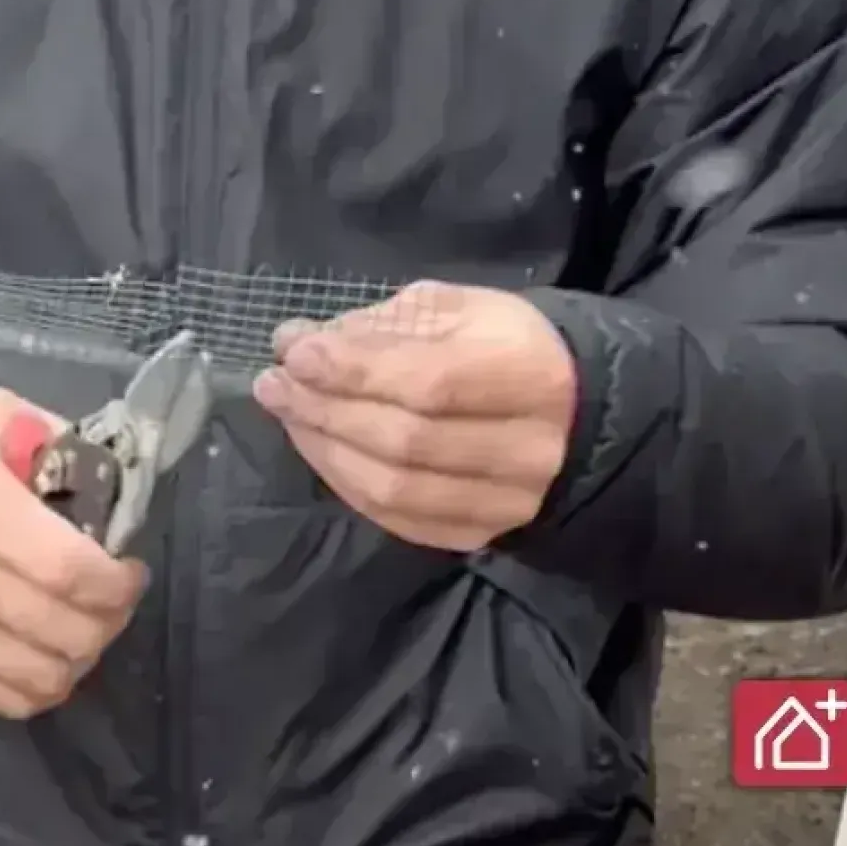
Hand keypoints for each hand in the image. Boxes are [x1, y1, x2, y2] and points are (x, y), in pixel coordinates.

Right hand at [0, 389, 148, 718]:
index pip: (78, 573)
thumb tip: (101, 468)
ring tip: (81, 627)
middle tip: (111, 597)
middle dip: (111, 620)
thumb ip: (45, 434)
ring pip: (46, 678)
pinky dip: (39, 687)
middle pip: (71, 633)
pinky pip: (5, 700)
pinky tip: (44, 656)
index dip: (121, 583)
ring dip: (81, 658)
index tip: (130, 568)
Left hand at [252, 281, 579, 551]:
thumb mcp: (456, 310)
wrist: (572, 410)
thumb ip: (381, 325)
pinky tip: (320, 447)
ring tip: (288, 412)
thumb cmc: (502, 345)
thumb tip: (300, 342)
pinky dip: (346, 484)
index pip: (430, 382)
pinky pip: (399, 519)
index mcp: (531, 373)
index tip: (295, 351)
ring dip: (325, 449)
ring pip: (396, 488)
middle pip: (406, 440)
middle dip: (325, 409)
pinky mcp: (482, 535)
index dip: (354, 371)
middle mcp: (529, 449)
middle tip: (274, 383)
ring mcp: (508, 502)